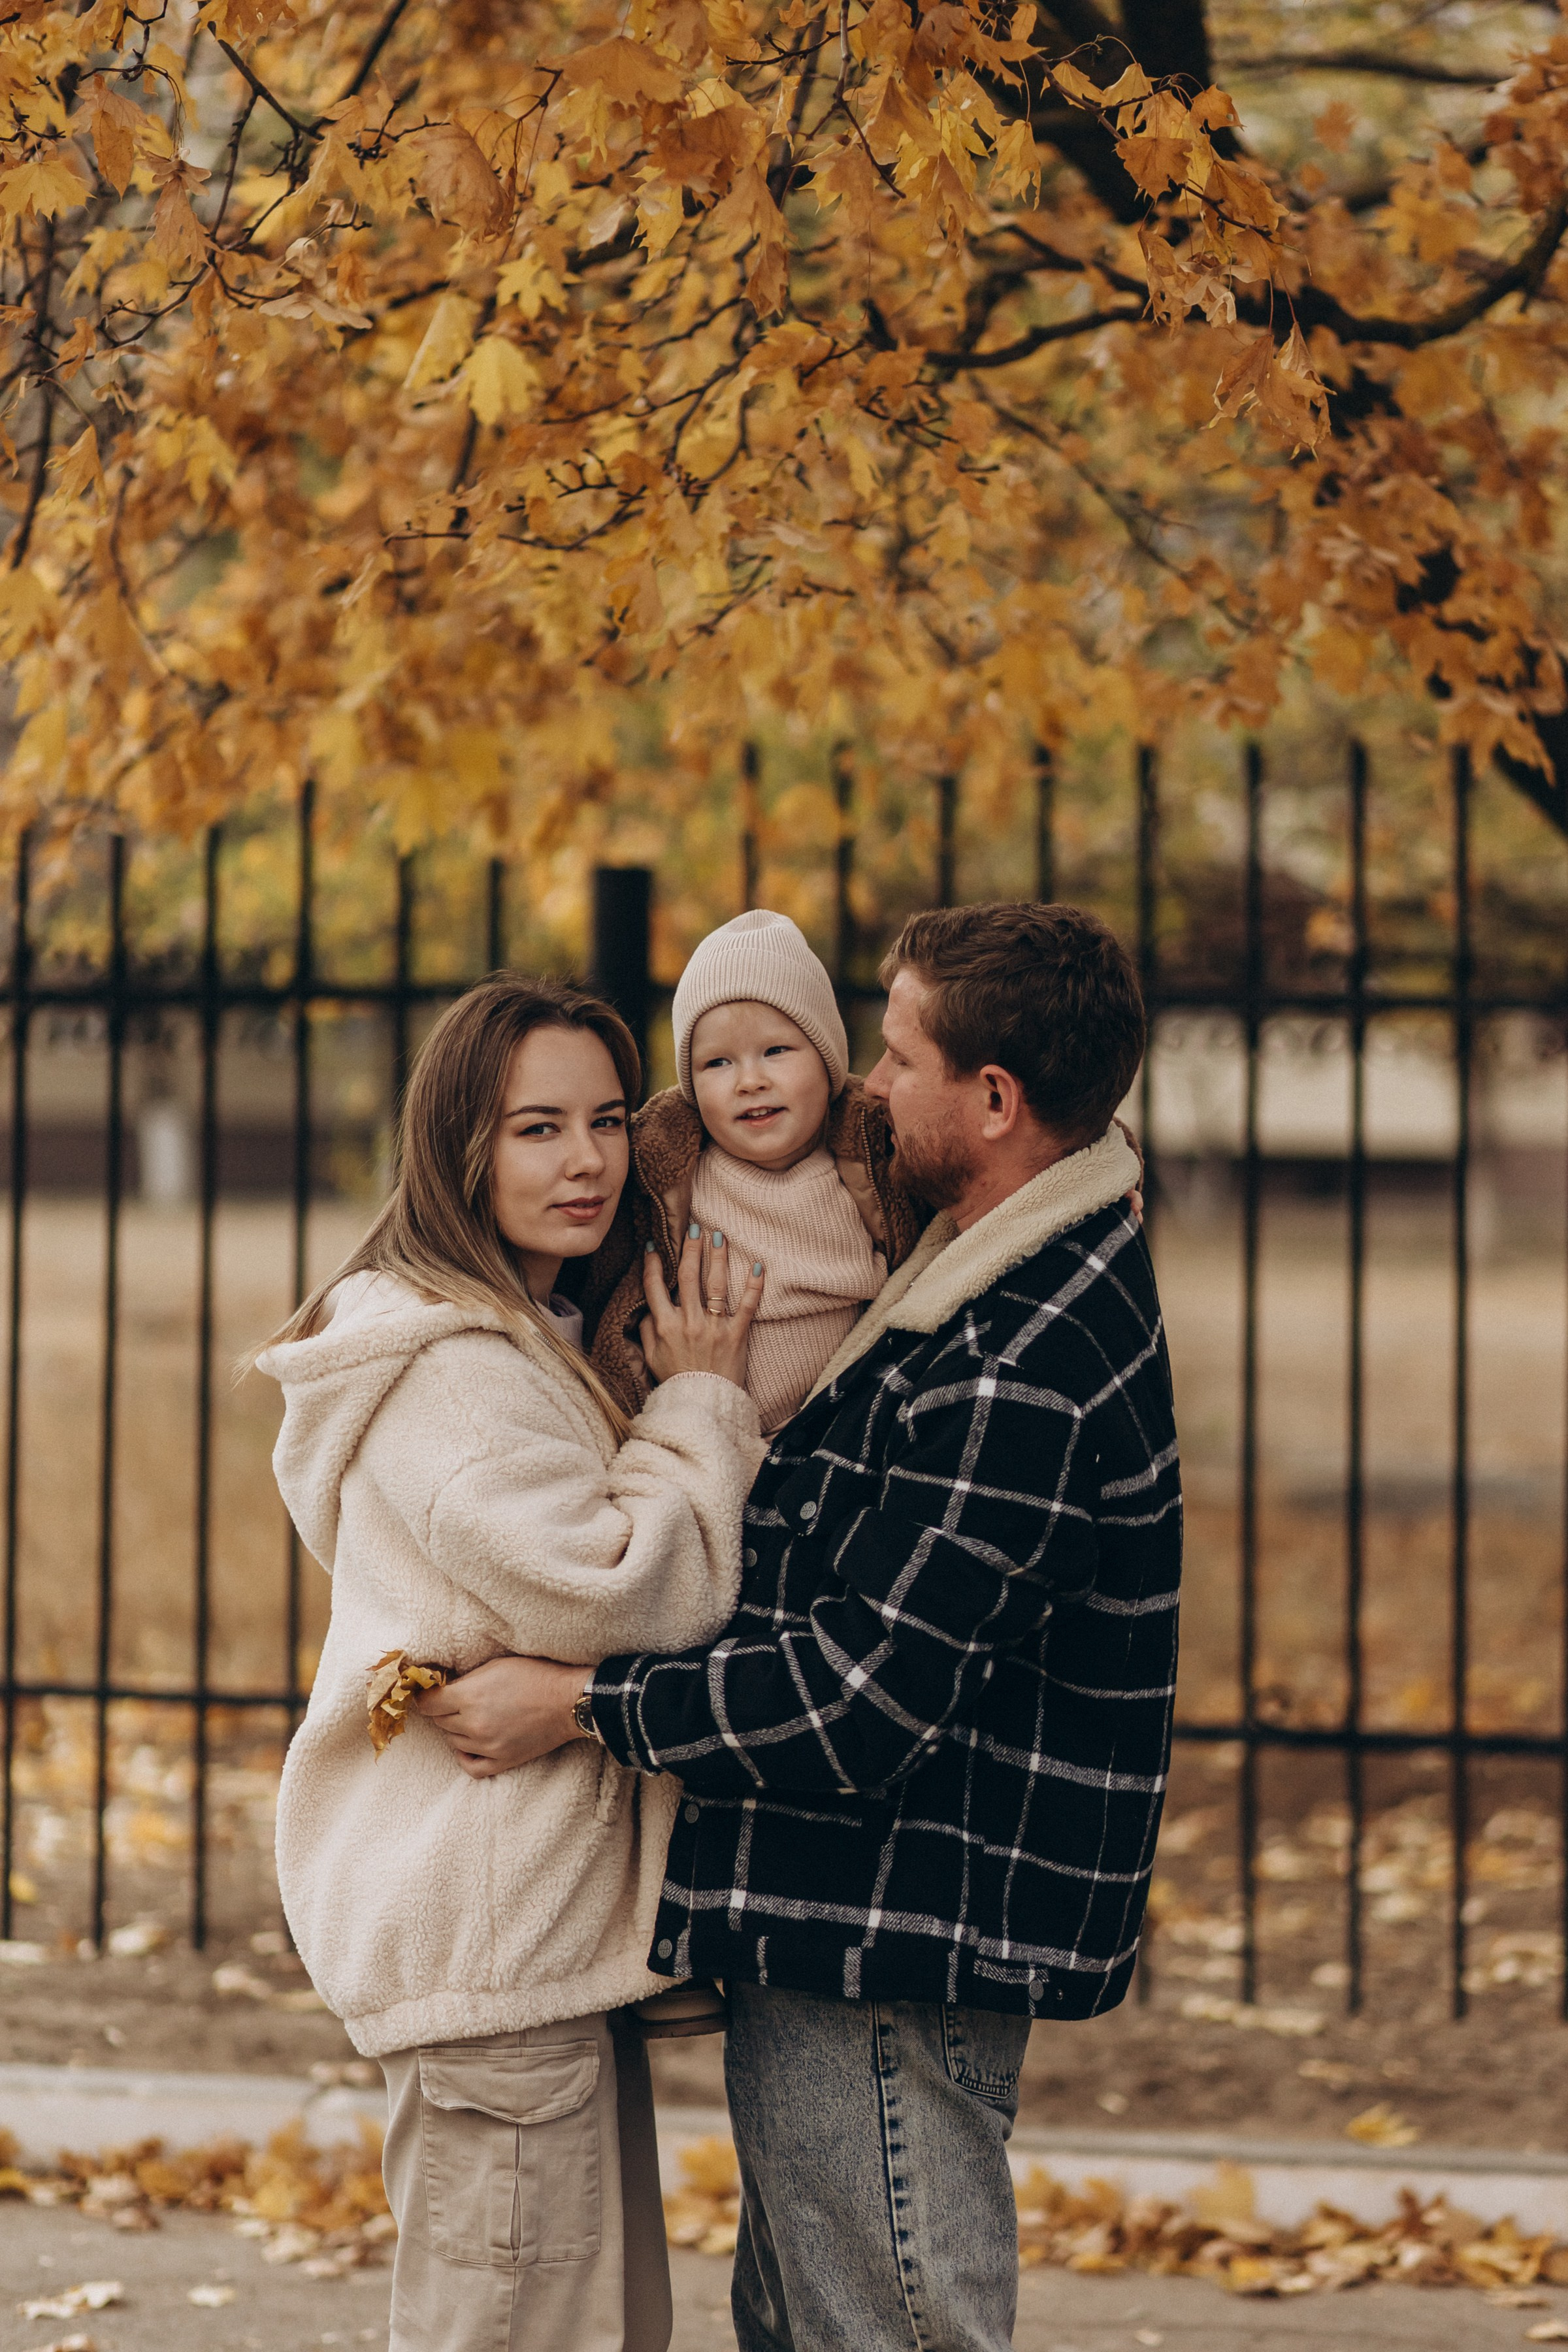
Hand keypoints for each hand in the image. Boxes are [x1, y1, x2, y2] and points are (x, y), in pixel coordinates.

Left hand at [416, 1655, 592, 1778]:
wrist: (568, 1701)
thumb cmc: (535, 1676)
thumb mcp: (495, 1666)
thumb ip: (465, 1680)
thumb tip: (441, 1688)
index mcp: (469, 1697)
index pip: (428, 1704)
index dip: (425, 1697)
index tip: (427, 1694)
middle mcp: (474, 1724)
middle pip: (440, 1722)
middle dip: (443, 1711)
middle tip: (455, 1701)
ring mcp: (487, 1746)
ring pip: (453, 1742)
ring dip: (456, 1730)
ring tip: (471, 1717)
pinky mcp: (501, 1761)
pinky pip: (470, 1766)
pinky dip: (465, 1756)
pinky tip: (470, 1744)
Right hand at [640, 1224, 763, 1388]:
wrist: (702, 1405)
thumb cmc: (676, 1381)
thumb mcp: (651, 1357)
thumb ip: (646, 1330)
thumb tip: (646, 1307)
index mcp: (664, 1325)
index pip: (655, 1286)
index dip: (654, 1264)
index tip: (655, 1245)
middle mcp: (688, 1322)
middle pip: (688, 1276)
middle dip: (690, 1248)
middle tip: (694, 1227)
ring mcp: (713, 1327)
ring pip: (715, 1284)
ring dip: (717, 1257)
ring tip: (719, 1236)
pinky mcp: (736, 1335)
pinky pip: (746, 1306)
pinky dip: (753, 1286)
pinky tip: (757, 1267)